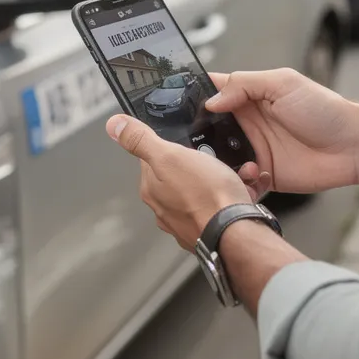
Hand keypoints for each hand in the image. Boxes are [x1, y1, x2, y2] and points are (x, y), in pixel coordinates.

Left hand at [106, 114, 260, 251]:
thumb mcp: (170, 156)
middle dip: (205, 163)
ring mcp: (188, 221)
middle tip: (219, 160)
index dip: (176, 146)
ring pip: (206, 190)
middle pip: (183, 173)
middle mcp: (166, 208)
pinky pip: (222, 206)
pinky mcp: (210, 229)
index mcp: (152, 189)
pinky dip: (235, 196)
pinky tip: (244, 191)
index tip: (192, 144)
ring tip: (236, 175)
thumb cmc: (206, 195)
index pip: (156, 157)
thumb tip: (114, 125)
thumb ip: (141, 140)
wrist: (236, 232)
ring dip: (224, 178)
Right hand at [204, 69, 358, 196]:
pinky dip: (237, 181)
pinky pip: (239, 180)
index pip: (212, 92)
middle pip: (207, 129)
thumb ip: (244, 85)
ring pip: (218, 158)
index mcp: (249, 97)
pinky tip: (251, 175)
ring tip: (222, 163)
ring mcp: (253, 150)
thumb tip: (211, 101)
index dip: (191, 96)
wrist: (352, 146)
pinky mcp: (262, 174)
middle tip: (190, 143)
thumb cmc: (324, 110)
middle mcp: (247, 123)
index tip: (171, 104)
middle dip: (195, 136)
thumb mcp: (282, 83)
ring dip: (215, 162)